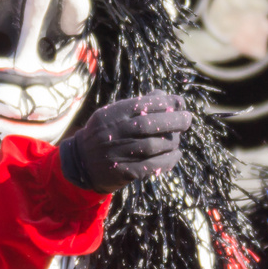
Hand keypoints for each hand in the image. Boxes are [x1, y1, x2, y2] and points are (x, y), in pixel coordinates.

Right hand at [58, 93, 192, 193]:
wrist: (81, 163)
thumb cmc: (104, 134)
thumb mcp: (113, 115)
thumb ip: (138, 105)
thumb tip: (166, 96)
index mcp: (111, 115)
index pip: (141, 104)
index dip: (164, 102)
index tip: (179, 102)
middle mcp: (113, 133)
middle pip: (148, 124)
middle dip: (173, 121)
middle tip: (187, 119)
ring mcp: (117, 153)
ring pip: (151, 146)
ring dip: (171, 141)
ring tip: (178, 139)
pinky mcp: (123, 172)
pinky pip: (150, 166)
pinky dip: (167, 160)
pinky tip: (176, 155)